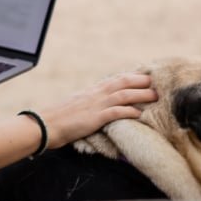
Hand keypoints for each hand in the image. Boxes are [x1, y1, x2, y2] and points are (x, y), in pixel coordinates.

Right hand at [38, 72, 157, 148]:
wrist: (46, 124)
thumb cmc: (59, 118)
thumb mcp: (76, 106)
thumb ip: (88, 104)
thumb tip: (98, 107)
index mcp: (90, 91)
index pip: (113, 80)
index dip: (129, 77)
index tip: (143, 76)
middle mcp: (94, 94)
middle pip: (121, 83)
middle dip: (139, 80)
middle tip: (154, 81)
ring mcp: (95, 105)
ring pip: (122, 95)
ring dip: (140, 94)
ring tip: (154, 95)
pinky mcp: (94, 118)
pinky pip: (115, 112)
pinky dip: (128, 111)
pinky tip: (139, 113)